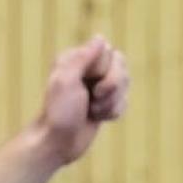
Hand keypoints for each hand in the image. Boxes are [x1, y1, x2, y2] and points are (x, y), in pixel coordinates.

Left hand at [36, 36, 128, 164]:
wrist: (57, 144)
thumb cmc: (58, 113)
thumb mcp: (65, 81)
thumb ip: (82, 58)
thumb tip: (100, 39)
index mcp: (75, 59)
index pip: (108, 51)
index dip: (103, 70)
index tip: (86, 83)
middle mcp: (87, 69)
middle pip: (121, 66)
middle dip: (112, 87)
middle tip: (93, 99)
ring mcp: (97, 86)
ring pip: (125, 84)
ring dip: (111, 102)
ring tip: (93, 111)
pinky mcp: (105, 103)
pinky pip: (125, 101)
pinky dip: (113, 112)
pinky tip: (97, 118)